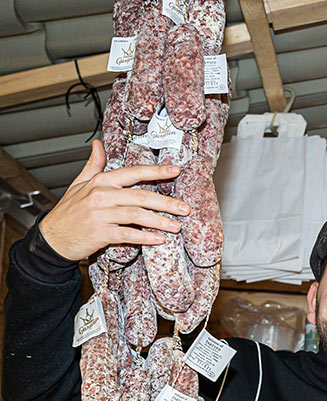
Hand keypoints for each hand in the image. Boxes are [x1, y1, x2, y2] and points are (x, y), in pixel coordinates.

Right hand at [39, 139, 189, 260]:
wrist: (51, 237)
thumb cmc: (68, 211)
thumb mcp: (79, 184)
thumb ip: (93, 165)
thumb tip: (98, 144)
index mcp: (100, 182)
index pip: (133, 172)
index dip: (156, 171)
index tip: (176, 170)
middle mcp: (101, 195)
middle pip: (140, 196)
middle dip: (166, 202)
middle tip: (185, 209)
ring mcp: (100, 214)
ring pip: (136, 215)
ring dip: (160, 221)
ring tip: (177, 226)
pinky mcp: (99, 233)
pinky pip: (127, 234)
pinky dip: (145, 237)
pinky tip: (159, 239)